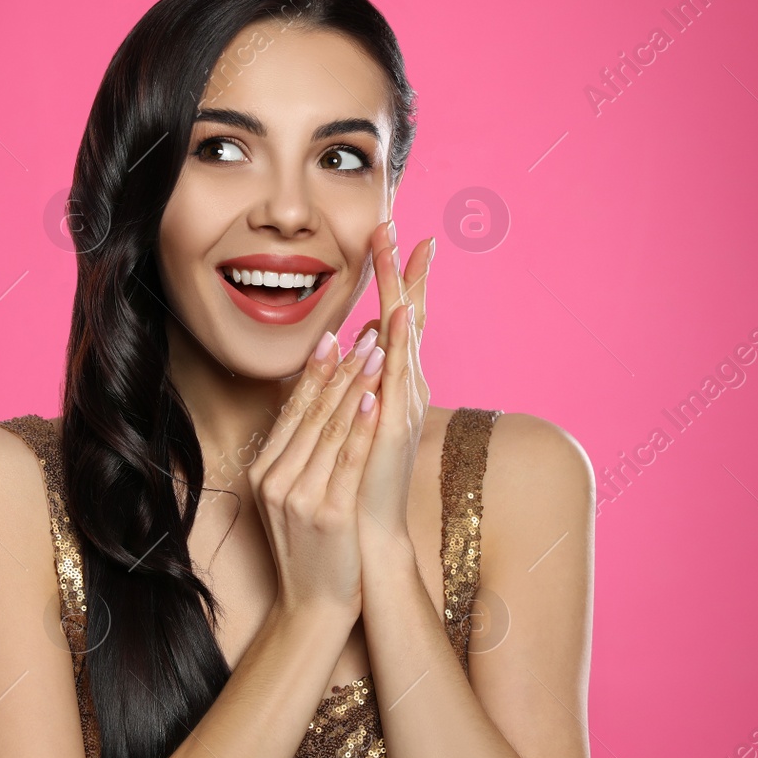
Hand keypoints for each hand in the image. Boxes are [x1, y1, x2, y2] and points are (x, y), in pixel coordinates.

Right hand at [246, 326, 387, 621]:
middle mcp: (276, 479)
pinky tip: (374, 399)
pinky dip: (361, 427)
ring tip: (374, 352)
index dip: (315, 371)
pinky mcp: (328, 513)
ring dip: (354, 385)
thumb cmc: (310, 551)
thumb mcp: (290, 499)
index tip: (333, 336)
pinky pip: (348, 460)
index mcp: (265, 472)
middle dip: (340, 369)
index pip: (293, 410)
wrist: (312, 607)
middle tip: (362, 333)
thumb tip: (312, 412)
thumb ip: (296, 458)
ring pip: (331, 429)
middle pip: (312, 412)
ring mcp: (300, 496)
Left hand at [353, 220, 432, 547]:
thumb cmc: (357, 483)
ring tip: (406, 247)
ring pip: (406, 335)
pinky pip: (397, 376)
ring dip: (404, 289)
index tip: (391, 233)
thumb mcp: (352, 424)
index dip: (397, 276)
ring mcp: (403, 405)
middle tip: (396, 223)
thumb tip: (351, 349)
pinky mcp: (394, 426)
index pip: (397, 319)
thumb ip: (354, 386)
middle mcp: (405, 389)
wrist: (366, 535)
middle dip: (403, 269)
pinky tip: (397, 312)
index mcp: (394, 386)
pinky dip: (399, 343)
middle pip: (406, 315)